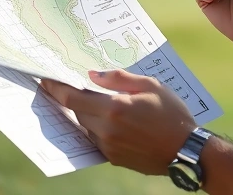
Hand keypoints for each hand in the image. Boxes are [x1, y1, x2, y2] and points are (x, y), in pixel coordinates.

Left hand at [39, 70, 194, 175]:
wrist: (186, 151)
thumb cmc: (172, 114)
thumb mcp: (151, 86)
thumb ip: (119, 78)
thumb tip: (93, 74)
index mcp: (114, 109)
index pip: (73, 98)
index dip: (56, 89)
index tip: (45, 80)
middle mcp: (107, 130)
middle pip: (78, 112)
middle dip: (74, 100)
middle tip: (72, 86)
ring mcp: (109, 147)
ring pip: (87, 127)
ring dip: (88, 115)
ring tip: (99, 104)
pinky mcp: (114, 158)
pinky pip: (98, 140)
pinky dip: (99, 129)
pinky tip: (113, 122)